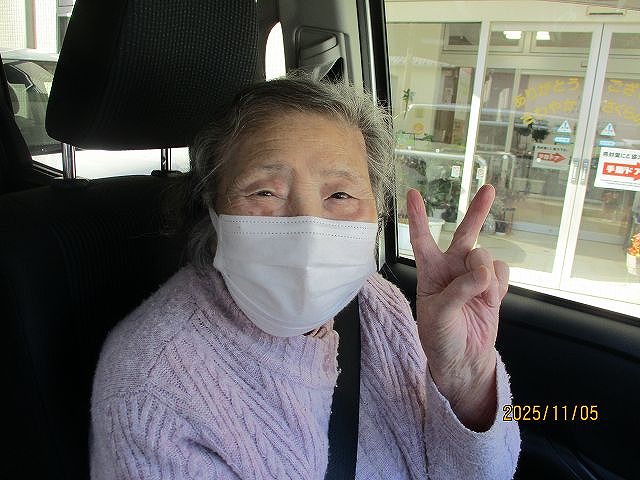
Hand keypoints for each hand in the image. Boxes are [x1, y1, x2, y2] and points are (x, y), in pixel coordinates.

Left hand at [407, 184, 508, 430]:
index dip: (417, 216)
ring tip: (479, 297)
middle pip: (465, 233)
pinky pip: (502, 272)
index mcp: (430, 272)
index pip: (422, 239)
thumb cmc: (440, 337)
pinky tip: (491, 299)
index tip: (412, 193)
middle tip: (488, 189)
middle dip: (477, 211)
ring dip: (485, 273)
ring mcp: (474, 276)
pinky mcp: (492, 287)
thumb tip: (484, 269)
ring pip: (486, 256)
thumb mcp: (440, 315)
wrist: (463, 360)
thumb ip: (461, 290)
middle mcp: (451, 269)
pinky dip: (499, 284)